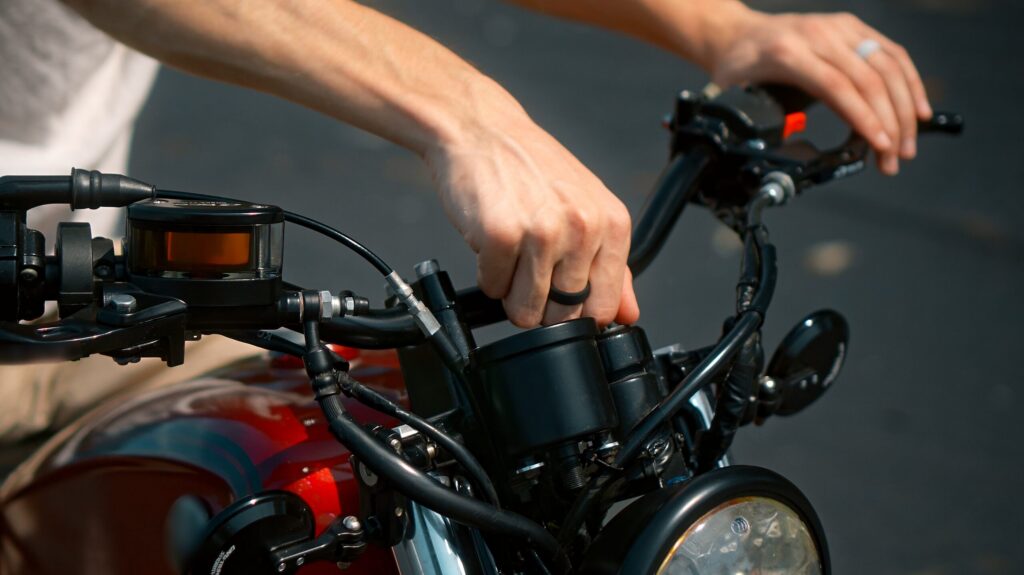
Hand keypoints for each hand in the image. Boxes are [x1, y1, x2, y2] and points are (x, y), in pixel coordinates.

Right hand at [425, 110, 638, 327]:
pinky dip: (486, 275)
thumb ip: (612, 267)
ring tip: (510, 253)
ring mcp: (542, 231)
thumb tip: (626, 314)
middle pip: (561, 316)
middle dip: (538, 303)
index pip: (601, 308)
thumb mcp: (586, 209)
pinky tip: (490, 242)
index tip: (558, 295)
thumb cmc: (531, 168)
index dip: (574, 313)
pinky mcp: (501, 234)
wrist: (482, 129)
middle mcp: (583, 228)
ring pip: (525, 311)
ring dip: (509, 292)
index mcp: (611, 224)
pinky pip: (492, 289)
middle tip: (526, 265)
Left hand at [706, 5, 931, 174]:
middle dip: (891, 122)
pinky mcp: (853, 28)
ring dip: (906, 108)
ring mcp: (839, 27)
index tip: (880, 146)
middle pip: (869, 78)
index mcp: (788, 52)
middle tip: (896, 158)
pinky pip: (891, 53)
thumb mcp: (739, 97)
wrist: (737, 33)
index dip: (864, 118)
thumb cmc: (737, 67)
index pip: (837, 86)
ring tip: (907, 144)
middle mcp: (819, 34)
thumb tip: (793, 151)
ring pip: (887, 65)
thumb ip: (765, 119)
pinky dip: (910, 82)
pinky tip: (918, 110)